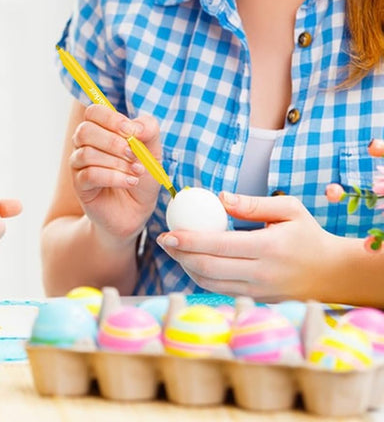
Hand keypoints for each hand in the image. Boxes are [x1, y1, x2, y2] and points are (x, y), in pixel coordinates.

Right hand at [69, 104, 162, 239]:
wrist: (137, 210)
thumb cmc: (141, 176)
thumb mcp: (153, 150)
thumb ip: (148, 130)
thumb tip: (135, 127)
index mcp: (101, 129)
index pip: (93, 112)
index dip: (111, 119)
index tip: (131, 132)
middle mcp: (85, 144)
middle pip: (85, 131)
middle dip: (113, 142)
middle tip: (134, 154)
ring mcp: (79, 165)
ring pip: (87, 154)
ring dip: (117, 162)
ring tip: (136, 172)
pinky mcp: (80, 185)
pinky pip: (90, 175)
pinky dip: (114, 177)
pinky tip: (129, 182)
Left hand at [156, 192, 334, 300]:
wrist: (335, 274)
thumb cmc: (309, 235)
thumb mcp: (289, 209)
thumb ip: (254, 203)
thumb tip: (220, 197)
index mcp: (268, 248)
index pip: (218, 246)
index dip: (188, 240)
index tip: (167, 233)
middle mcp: (261, 274)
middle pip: (208, 268)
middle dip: (179, 255)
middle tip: (162, 240)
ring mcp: (258, 292)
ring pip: (210, 284)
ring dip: (186, 267)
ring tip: (173, 250)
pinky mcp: (257, 301)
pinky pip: (221, 291)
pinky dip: (201, 278)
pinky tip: (192, 262)